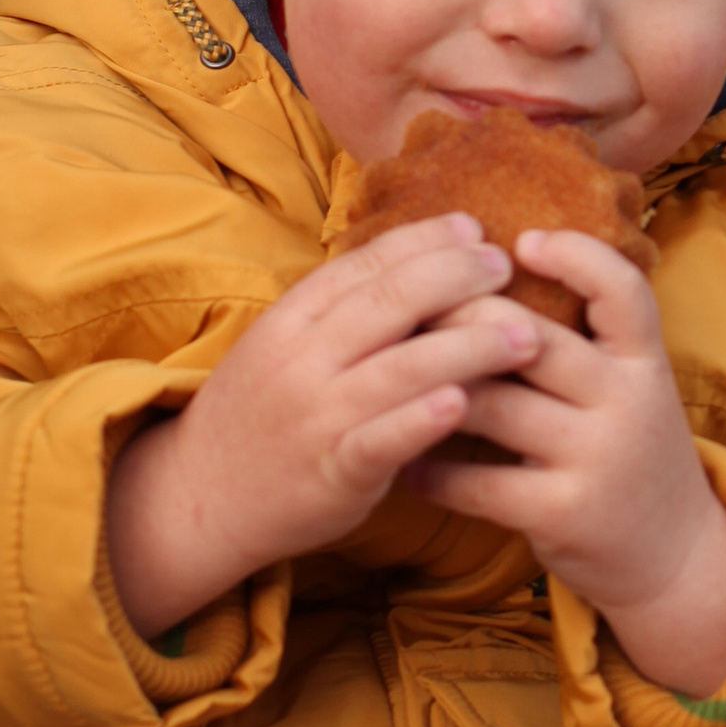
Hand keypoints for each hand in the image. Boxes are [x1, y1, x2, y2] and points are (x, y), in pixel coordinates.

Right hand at [107, 217, 542, 637]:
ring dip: (469, 346)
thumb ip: (340, 310)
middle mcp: (301, 359)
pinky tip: (463, 404)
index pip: (364, 263)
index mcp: (290, 319)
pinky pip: (381, 440)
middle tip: (506, 267)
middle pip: (389, 301)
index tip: (474, 228)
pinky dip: (421, 420)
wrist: (199, 498)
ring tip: (526, 336)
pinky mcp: (331, 471)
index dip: (424, 241)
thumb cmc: (260, 415)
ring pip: (400, 368)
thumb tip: (417, 262)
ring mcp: (316, 414)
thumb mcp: (283, 347)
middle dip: (456, 277)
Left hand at [403, 231, 725, 694]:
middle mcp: (626, 403)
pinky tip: (406, 462)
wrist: (672, 554)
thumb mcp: (630, 386)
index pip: (623, 290)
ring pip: (493, 406)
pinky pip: (476, 482)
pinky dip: (431, 470)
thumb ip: (584, 339)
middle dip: (461, 318)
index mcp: (644, 361)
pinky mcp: (563, 514)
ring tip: (387, 381)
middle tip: (410, 310)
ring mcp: (596, 459)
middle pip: (533, 339)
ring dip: (431, 391)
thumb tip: (488, 270)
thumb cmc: (629, 450)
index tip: (521, 242)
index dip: (576, 257)